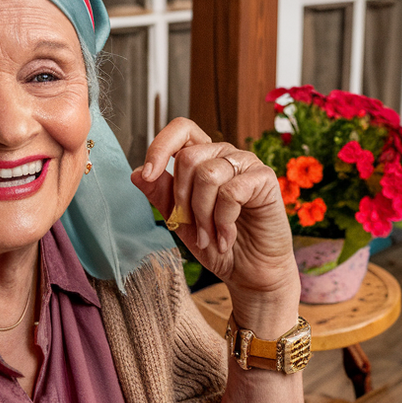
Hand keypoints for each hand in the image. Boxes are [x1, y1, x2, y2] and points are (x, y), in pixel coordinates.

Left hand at [131, 119, 298, 322]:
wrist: (250, 272)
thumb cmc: (219, 245)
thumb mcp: (181, 221)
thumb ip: (162, 195)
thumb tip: (136, 173)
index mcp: (204, 159)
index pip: (181, 130)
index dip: (160, 146)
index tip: (148, 175)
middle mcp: (225, 155)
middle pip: (188, 158)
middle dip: (182, 200)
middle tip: (194, 229)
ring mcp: (247, 164)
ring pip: (207, 175)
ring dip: (203, 216)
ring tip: (210, 238)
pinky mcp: (265, 179)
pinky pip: (231, 192)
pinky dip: (223, 222)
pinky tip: (227, 238)